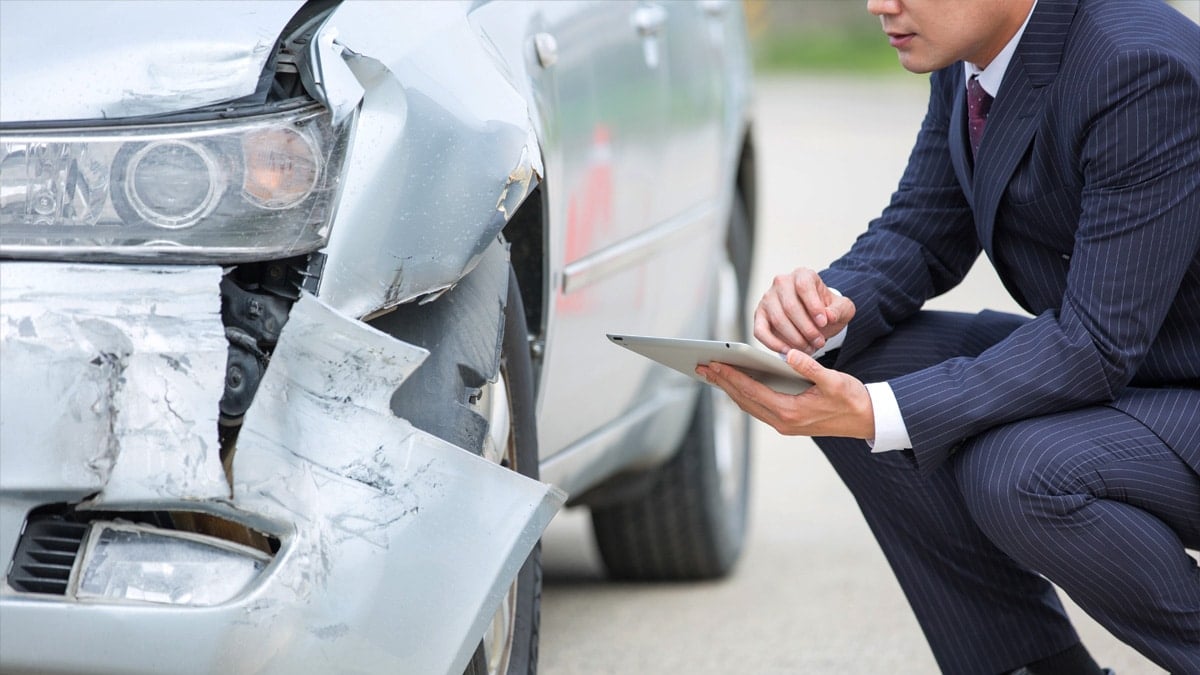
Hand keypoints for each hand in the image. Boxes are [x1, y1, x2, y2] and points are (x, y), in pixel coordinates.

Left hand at [697, 350, 874, 439]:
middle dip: (722, 383)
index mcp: (791, 411)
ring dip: (730, 390)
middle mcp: (783, 422)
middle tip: (702, 367)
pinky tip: (736, 383)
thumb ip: (810, 366)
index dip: (731, 377)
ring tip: (713, 374)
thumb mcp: (834, 380)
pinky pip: (758, 407)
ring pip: (749, 405)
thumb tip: (788, 354)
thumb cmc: (852, 399)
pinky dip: (744, 394)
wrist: (867, 420)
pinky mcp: (787, 422)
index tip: (713, 364)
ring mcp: (784, 424)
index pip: (752, 391)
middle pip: (744, 400)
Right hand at [755, 268, 854, 354]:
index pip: (804, 286)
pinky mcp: (759, 315)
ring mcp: (767, 298)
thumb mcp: (842, 308)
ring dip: (794, 338)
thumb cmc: (826, 310)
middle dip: (806, 328)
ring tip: (809, 348)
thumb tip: (829, 316)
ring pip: (777, 320)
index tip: (824, 323)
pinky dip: (773, 344)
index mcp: (802, 275)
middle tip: (819, 342)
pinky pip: (760, 331)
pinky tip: (788, 351)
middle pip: (790, 306)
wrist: (815, 317)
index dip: (814, 306)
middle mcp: (781, 282)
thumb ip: (839, 310)